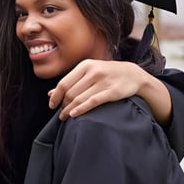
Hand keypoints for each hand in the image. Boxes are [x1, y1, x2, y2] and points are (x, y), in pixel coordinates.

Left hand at [49, 59, 170, 123]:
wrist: (133, 74)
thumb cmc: (106, 73)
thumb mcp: (88, 72)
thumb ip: (71, 81)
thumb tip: (50, 93)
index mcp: (85, 65)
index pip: (64, 83)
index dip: (55, 96)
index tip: (51, 105)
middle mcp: (93, 72)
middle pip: (70, 92)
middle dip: (63, 104)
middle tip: (60, 113)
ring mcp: (103, 81)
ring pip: (79, 98)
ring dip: (69, 109)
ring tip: (64, 117)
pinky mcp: (112, 92)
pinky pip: (92, 102)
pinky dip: (81, 109)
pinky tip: (74, 115)